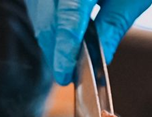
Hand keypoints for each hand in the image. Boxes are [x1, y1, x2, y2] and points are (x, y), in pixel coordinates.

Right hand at [26, 0, 151, 84]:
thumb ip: (114, 24)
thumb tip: (102, 57)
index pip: (70, 16)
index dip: (65, 49)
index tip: (64, 75)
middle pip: (47, 19)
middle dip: (55, 50)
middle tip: (67, 73)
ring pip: (38, 15)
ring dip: (50, 39)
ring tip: (67, 55)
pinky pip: (37, 6)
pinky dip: (48, 23)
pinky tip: (61, 35)